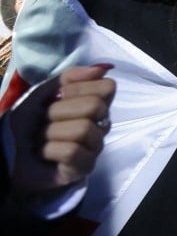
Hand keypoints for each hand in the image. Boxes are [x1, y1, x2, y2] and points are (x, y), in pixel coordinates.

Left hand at [8, 64, 115, 193]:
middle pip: (95, 106)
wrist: (7, 151)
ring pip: (83, 129)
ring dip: (52, 132)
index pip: (108, 88)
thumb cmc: (27, 121)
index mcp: (95, 104)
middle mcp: (100, 125)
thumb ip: (71, 77)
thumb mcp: (43, 93)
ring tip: (42, 139)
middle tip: (45, 120)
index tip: (58, 97)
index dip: (79, 89)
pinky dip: (49, 150)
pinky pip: (72, 151)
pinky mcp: (84, 168)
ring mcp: (95, 147)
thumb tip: (104, 68)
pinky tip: (44, 153)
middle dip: (59, 111)